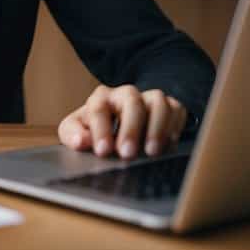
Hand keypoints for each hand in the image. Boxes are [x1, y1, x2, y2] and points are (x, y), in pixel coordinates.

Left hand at [57, 85, 187, 159]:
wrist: (122, 118)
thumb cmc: (96, 127)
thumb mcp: (78, 129)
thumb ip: (72, 134)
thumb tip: (80, 141)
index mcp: (101, 98)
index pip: (99, 108)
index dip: (101, 130)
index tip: (102, 151)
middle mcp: (126, 94)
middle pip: (131, 102)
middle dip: (130, 129)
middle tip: (127, 154)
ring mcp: (150, 98)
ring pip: (158, 102)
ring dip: (156, 127)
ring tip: (151, 152)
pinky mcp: (170, 106)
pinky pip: (176, 109)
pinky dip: (174, 126)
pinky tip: (168, 145)